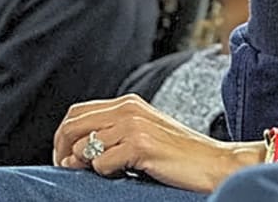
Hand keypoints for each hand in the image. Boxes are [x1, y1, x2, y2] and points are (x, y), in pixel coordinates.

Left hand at [52, 95, 259, 190]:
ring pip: (83, 148)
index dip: (63, 138)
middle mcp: (128, 108)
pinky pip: (101, 164)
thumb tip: (72, 155)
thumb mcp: (144, 136)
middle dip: (62, 152)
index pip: (77, 113)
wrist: (215, 163)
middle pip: (72, 126)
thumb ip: (113, 135)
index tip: (66, 160)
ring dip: (88, 166)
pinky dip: (107, 174)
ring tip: (109, 173)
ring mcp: (133, 125)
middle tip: (69, 172)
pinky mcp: (140, 145)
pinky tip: (127, 174)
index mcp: (129, 103)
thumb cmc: (180, 156)